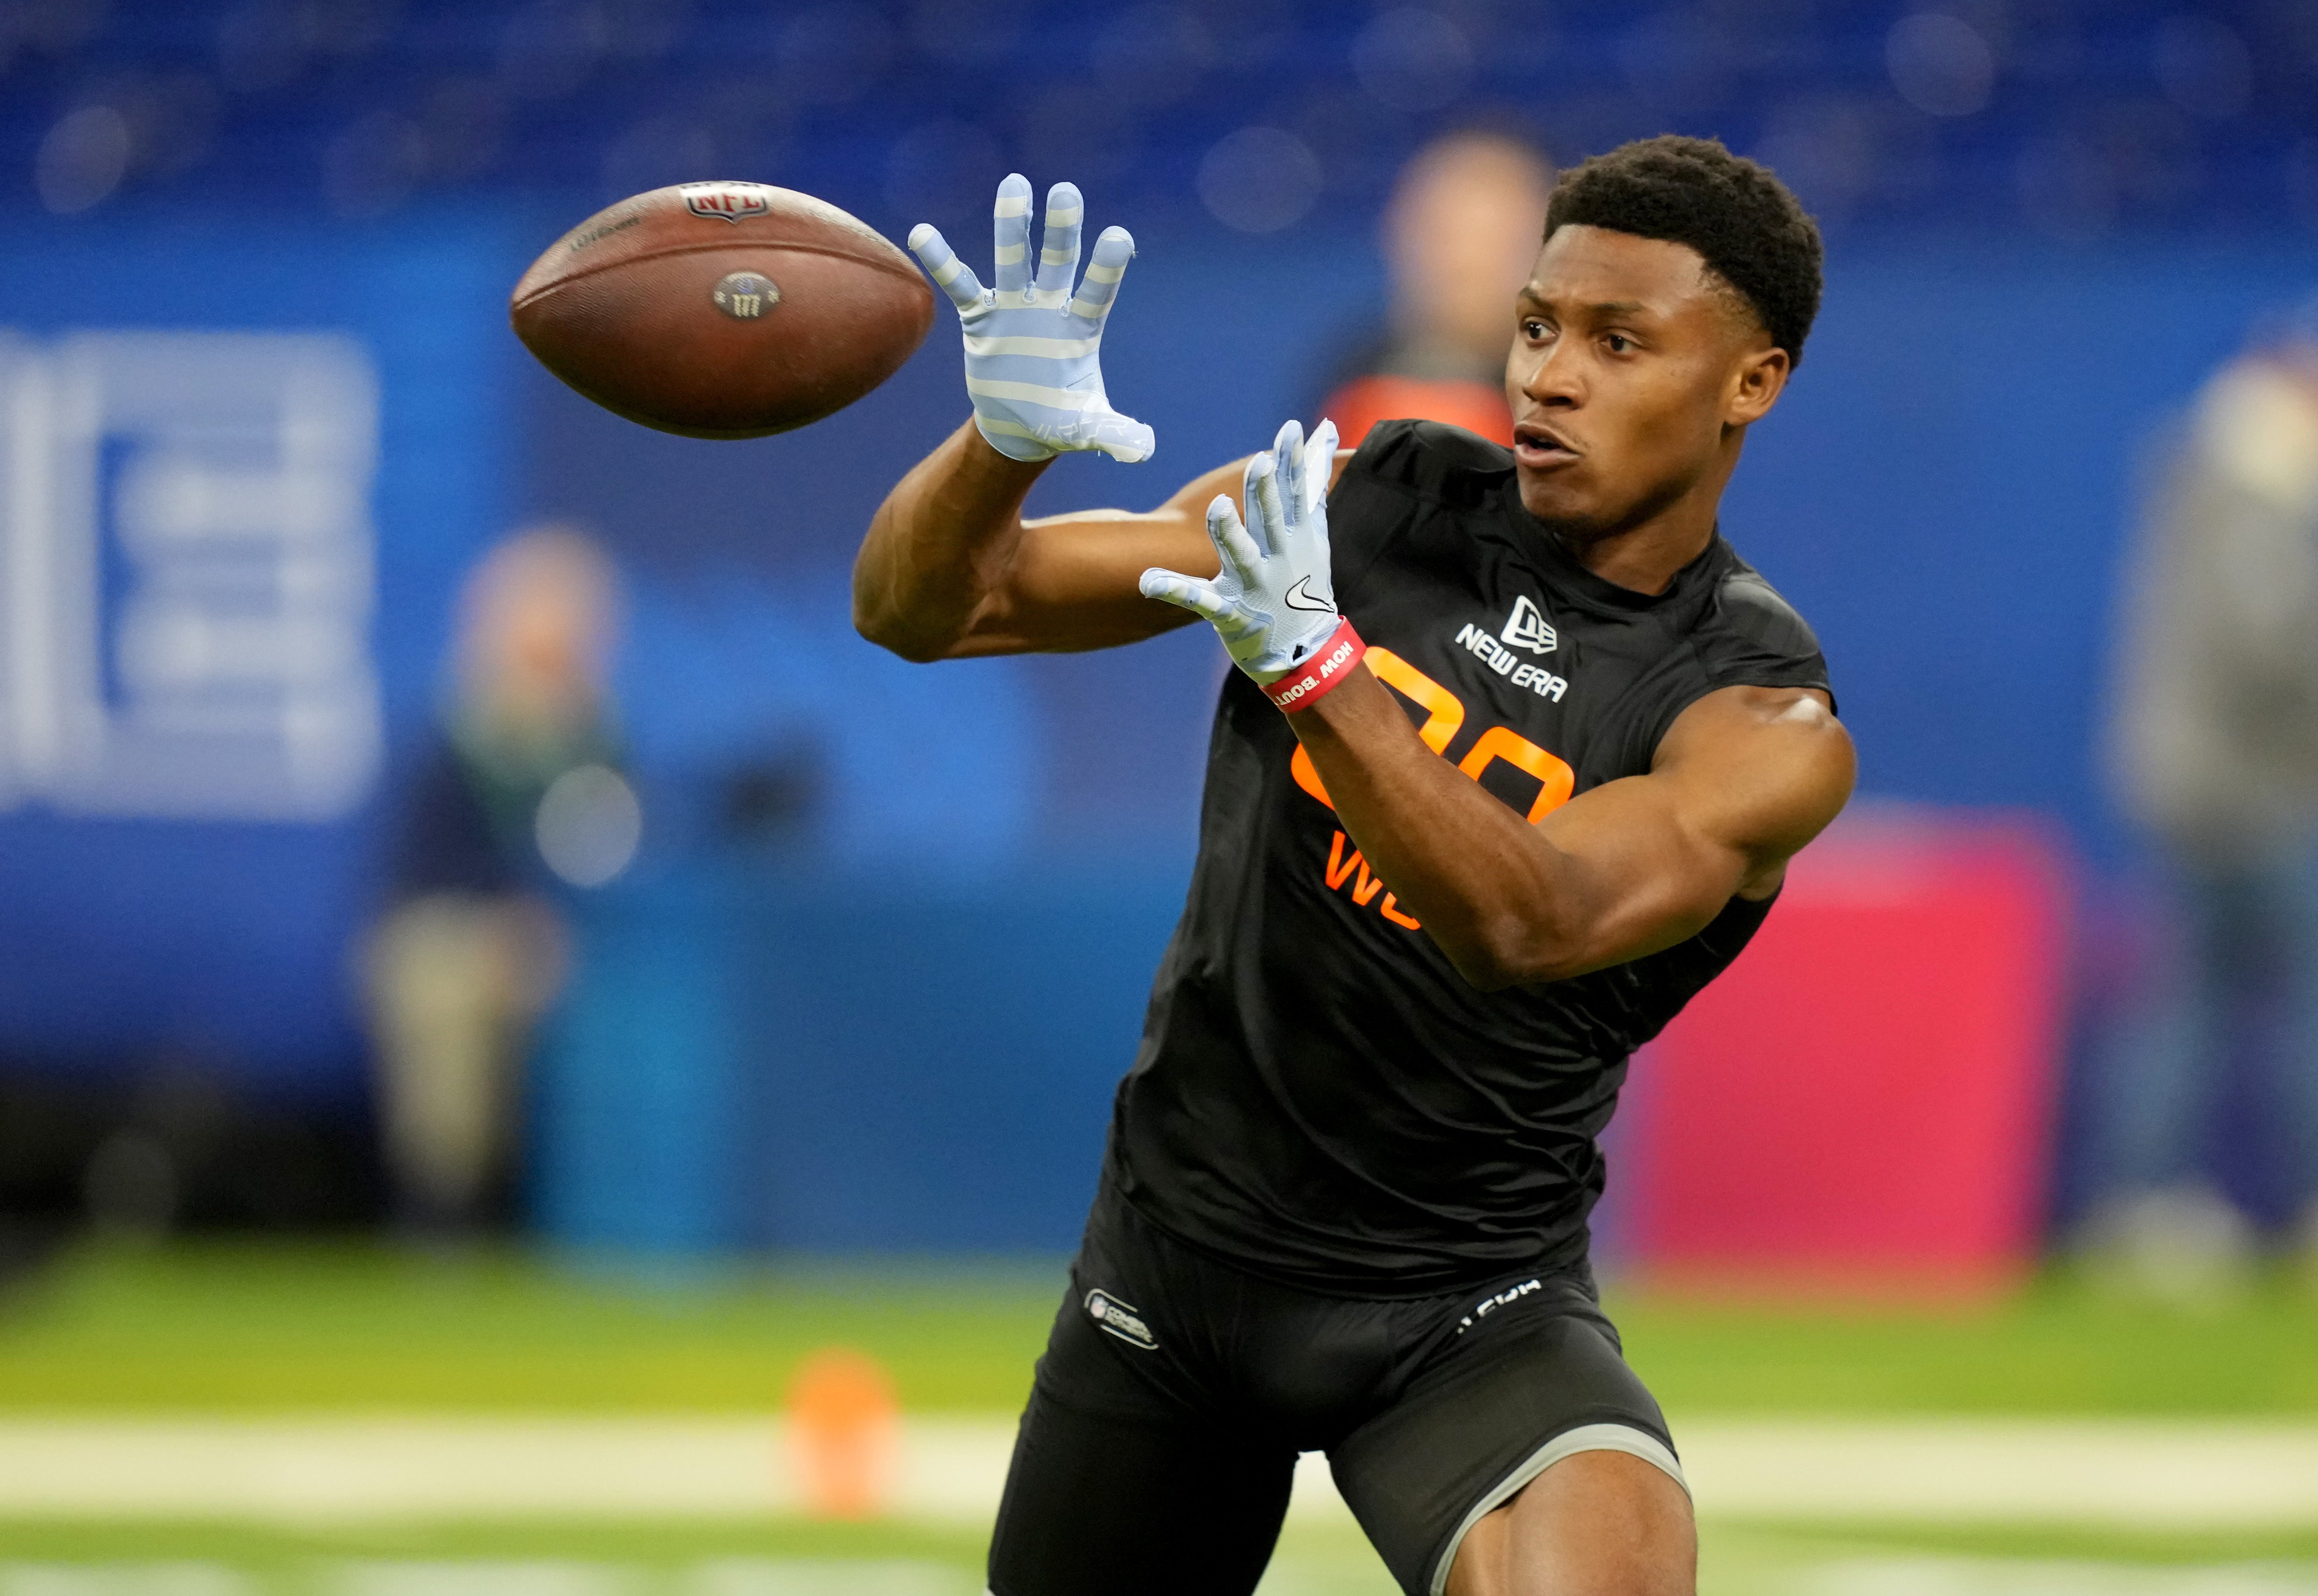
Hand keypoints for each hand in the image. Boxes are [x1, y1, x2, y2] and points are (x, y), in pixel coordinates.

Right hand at [907, 174, 1153, 464]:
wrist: (1022, 426)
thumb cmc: (1062, 421)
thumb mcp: (1088, 429)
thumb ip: (1115, 433)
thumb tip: (1144, 449)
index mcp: (1081, 330)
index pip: (1097, 293)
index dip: (1106, 267)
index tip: (1119, 236)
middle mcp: (1050, 308)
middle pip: (1057, 262)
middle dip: (1061, 230)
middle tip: (1066, 191)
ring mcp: (1014, 308)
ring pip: (1012, 260)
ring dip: (1012, 225)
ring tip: (1015, 185)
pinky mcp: (981, 318)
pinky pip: (960, 286)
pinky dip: (942, 261)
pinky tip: (921, 232)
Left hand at [1139, 417, 1340, 683]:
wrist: (1305, 652)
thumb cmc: (1304, 583)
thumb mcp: (1315, 534)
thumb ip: (1315, 485)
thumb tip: (1326, 433)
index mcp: (1297, 537)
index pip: (1296, 494)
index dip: (1293, 462)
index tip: (1290, 431)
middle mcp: (1278, 558)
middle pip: (1269, 519)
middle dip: (1265, 493)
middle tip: (1260, 462)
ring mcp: (1254, 586)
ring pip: (1240, 555)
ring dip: (1229, 534)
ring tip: (1218, 508)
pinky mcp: (1231, 613)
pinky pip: (1200, 600)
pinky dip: (1175, 590)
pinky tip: (1148, 581)